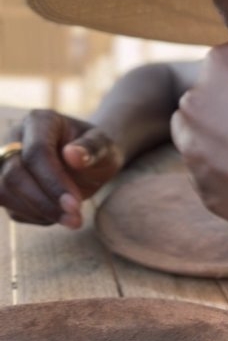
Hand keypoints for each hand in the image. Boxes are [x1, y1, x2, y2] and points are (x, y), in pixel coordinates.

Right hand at [0, 109, 123, 227]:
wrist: (85, 160)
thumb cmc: (95, 149)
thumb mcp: (104, 146)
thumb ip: (92, 148)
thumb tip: (72, 155)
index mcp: (39, 121)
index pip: (36, 152)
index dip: (52, 181)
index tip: (75, 204)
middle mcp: (15, 138)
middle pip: (13, 174)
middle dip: (44, 201)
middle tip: (76, 219)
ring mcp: (5, 162)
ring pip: (4, 193)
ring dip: (38, 212)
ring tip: (72, 219)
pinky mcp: (5, 186)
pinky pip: (12, 208)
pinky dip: (36, 217)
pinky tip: (60, 214)